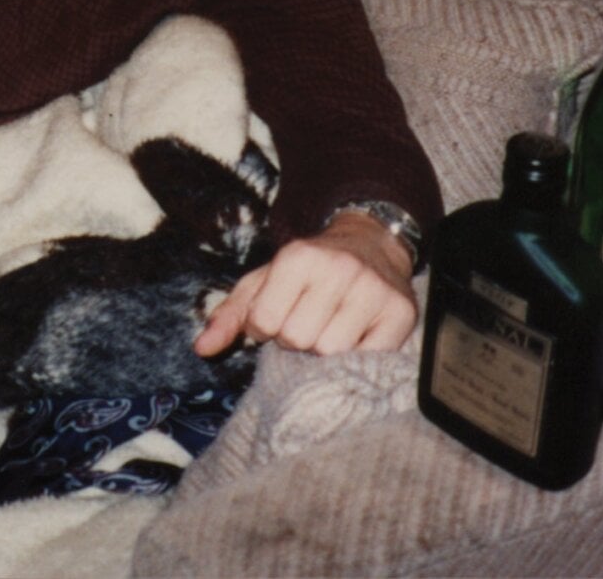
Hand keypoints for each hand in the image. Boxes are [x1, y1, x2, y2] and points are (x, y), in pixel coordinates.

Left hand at [193, 210, 417, 357]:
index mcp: (298, 256)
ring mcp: (373, 291)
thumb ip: (231, 313)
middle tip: (308, 319)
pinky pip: (366, 358)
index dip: (265, 327)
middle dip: (295, 338)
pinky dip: (355, 355)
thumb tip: (202, 348)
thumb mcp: (264, 280)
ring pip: (331, 351)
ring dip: (324, 348)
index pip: (265, 322)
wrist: (371, 244)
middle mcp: (338, 269)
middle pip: (298, 339)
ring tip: (329, 325)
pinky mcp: (400, 314)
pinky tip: (355, 333)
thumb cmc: (308, 270)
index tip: (278, 314)